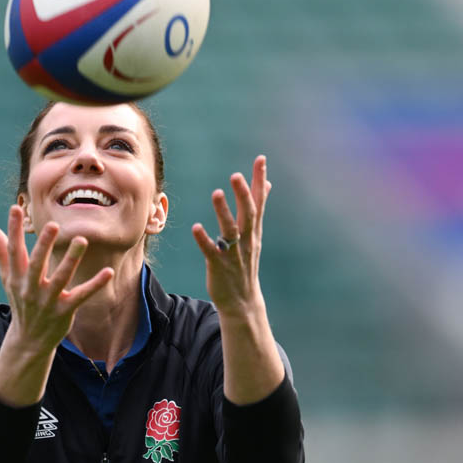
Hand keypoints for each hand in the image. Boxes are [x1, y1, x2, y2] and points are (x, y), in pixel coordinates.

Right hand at [0, 205, 113, 354]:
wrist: (29, 339)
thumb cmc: (21, 301)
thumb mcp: (8, 278)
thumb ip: (1, 252)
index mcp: (17, 278)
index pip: (14, 251)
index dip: (13, 230)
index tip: (16, 208)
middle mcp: (31, 288)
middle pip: (36, 264)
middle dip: (43, 245)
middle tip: (53, 225)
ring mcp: (48, 300)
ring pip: (61, 278)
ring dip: (71, 259)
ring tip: (82, 240)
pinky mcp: (65, 310)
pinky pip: (81, 296)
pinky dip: (95, 285)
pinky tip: (108, 272)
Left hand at [192, 155, 271, 317]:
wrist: (242, 302)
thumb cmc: (245, 265)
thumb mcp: (254, 236)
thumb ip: (257, 209)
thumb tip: (267, 184)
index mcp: (254, 232)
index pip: (259, 202)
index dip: (259, 181)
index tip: (260, 160)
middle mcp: (246, 241)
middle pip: (247, 215)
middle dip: (243, 195)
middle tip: (236, 175)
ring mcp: (233, 255)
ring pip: (230, 231)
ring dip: (224, 213)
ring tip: (216, 193)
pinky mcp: (219, 267)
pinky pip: (211, 252)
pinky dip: (204, 240)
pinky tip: (196, 228)